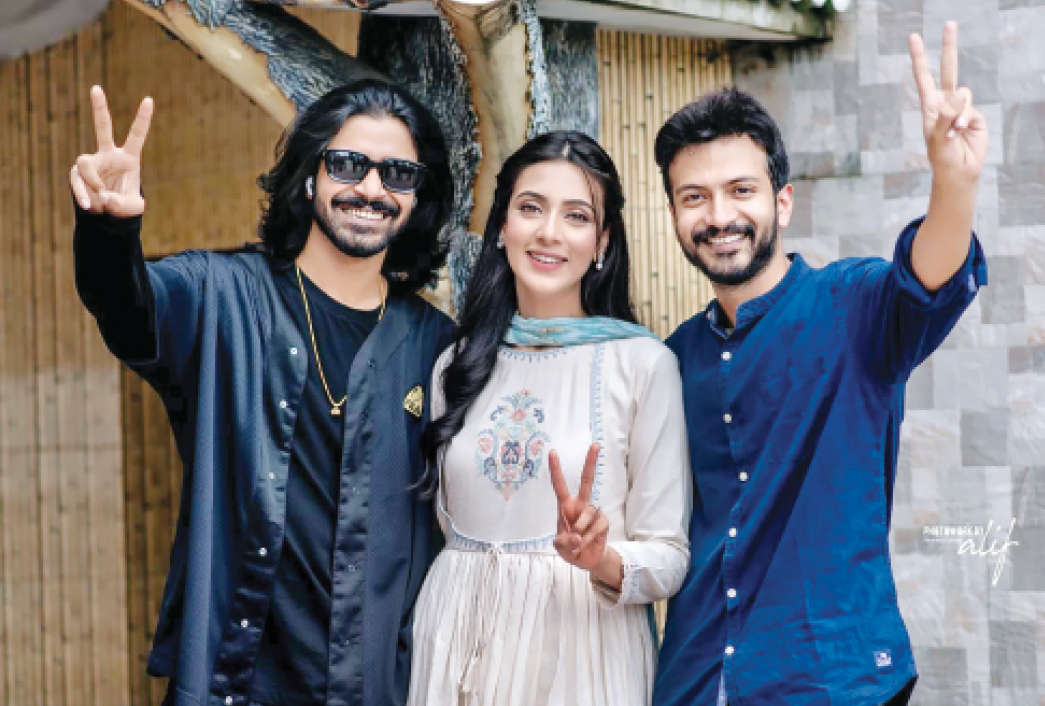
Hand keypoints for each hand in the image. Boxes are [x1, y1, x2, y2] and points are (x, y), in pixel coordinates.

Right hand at [69, 85, 152, 216]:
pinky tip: (89, 205)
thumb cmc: (124, 206)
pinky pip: (77, 179)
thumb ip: (122, 204)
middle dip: (99, 108)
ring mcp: (92, 162)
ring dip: (92, 181)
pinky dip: (82, 194)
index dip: (142, 118)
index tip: (149, 99)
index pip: (136, 135)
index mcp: (128, 158)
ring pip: (85, 162)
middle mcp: (109, 155)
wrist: (107, 214)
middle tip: (96, 88)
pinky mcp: (78, 173)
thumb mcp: (132, 208)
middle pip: (102, 127)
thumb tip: (105, 196)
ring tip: (101, 196)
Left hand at [549, 444, 609, 571]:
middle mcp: (580, 505)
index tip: (552, 452)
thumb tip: (577, 537)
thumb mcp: (559, 547)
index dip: (555, 469)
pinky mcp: (603, 522)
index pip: (559, 485)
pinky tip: (586, 543)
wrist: (587, 560)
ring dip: (580, 530)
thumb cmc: (570, 548)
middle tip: (595, 444)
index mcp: (565, 506)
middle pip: (587, 480)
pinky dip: (589, 538)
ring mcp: (593, 512)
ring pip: (588, 513)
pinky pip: (597, 526)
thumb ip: (563, 542)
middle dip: (590, 462)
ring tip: (577, 542)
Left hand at [908, 22, 987, 185]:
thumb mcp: (937, 137)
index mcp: (929, 105)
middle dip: (949, 46)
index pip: (923, 77)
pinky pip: (971, 108)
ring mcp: (961, 107)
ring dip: (958, 112)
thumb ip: (945, 115)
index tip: (914, 37)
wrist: (958, 170)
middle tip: (949, 23)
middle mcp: (945, 102)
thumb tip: (958, 95)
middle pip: (948, 69)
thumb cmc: (941, 156)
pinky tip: (962, 132)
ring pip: (963, 93)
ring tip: (953, 131)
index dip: (920, 57)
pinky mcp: (975, 114)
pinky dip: (966, 120)